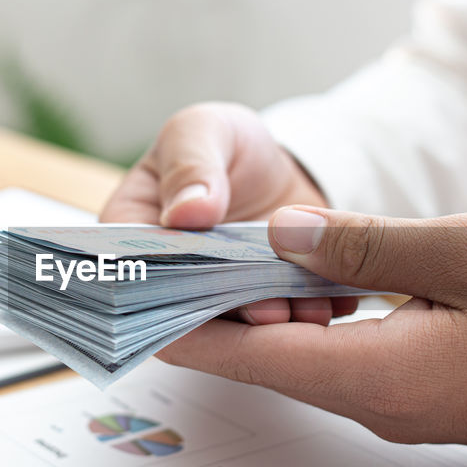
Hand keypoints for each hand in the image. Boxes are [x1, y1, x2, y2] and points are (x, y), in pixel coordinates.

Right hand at [101, 102, 354, 324]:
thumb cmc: (223, 145)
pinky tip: (335, 303)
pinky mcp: (257, 311)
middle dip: (234, 320)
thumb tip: (186, 212)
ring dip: (276, 329)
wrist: (276, 168)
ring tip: (314, 309)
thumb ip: (191, 165)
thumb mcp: (203, 132)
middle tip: (276, 310)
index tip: (214, 289)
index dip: (168, 296)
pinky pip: (279, 332)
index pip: (134, 281)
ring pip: (236, 334)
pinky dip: (307, 321)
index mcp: (132, 237)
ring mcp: (214, 303)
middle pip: (187, 320)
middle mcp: (166, 282)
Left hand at [158, 206, 466, 449]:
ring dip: (265, 313)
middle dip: (215, 310)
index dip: (183, 320)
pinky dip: (313, 324)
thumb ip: (360, 243)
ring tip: (227, 256)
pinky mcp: (430, 399)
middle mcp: (377, 406)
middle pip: (266, 359)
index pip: (244, 353)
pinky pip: (346, 363)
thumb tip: (279, 234)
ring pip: (305, 359)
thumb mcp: (462, 251)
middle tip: (174, 257)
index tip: (135, 290)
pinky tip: (311, 284)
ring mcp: (404, 409)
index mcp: (372, 376)